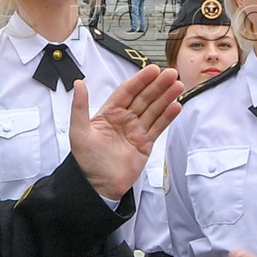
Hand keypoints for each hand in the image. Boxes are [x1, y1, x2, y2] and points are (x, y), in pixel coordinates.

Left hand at [67, 65, 181, 197]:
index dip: (140, 80)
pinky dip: (168, 117)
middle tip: (171, 74)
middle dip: (158, 85)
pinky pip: (158, 127)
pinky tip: (176, 106)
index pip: (127, 91)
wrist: (98, 187)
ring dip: (166, 98)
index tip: (153, 70)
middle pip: (144, 98)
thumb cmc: (86, 160)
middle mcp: (125, 119)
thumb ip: (80, 107)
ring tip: (178, 86)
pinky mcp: (146, 144)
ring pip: (154, 110)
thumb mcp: (78, 131)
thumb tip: (79, 83)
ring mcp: (136, 131)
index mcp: (109, 113)